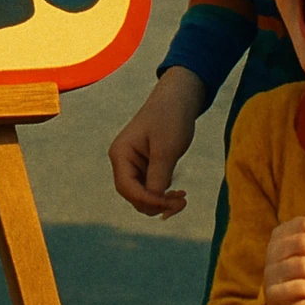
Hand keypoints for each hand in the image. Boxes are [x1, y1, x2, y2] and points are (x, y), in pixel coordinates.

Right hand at [108, 67, 204, 217]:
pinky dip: (164, 195)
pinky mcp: (146, 167)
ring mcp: (134, 165)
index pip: (127, 188)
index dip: (148, 200)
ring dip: (161, 202)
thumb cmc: (170, 119)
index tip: (170, 204)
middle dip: (156, 204)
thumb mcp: (166, 149)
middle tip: (182, 203)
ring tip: (183, 199)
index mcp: (121, 154)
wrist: (178, 101)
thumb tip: (155, 201)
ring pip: (143, 195)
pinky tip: (179, 194)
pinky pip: (151, 188)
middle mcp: (123, 162)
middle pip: (133, 195)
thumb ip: (158, 176)